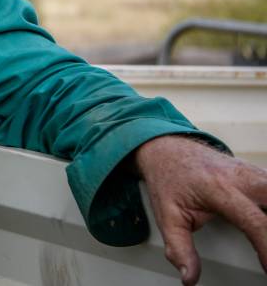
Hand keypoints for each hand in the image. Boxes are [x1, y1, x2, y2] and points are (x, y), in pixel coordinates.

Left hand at [134, 134, 266, 284]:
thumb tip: (189, 277)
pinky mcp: (257, 172)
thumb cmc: (168, 179)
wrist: (166, 149)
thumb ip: (179, 248)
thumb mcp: (166, 215)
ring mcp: (251, 172)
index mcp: (218, 189)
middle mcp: (240, 178)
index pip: (254, 221)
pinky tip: (266, 218)